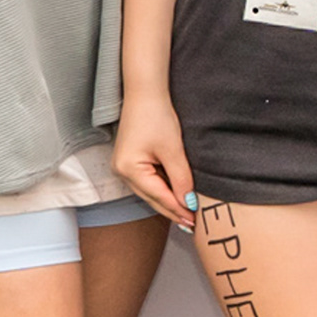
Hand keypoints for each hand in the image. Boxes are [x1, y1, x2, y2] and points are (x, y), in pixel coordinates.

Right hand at [114, 93, 196, 224]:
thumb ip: (181, 179)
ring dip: (168, 200)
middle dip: (173, 210)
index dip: (178, 210)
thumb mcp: (173, 150)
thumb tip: (189, 203)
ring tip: (187, 212)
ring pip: (150, 191)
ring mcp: (123, 167)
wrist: (145, 93)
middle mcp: (121, 172)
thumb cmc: (156, 116)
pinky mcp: (129, 160)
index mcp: (129, 170)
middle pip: (152, 198)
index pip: (159, 197)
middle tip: (192, 223)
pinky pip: (148, 181)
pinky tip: (175, 194)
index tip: (195, 221)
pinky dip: (162, 188)